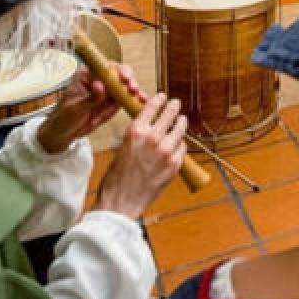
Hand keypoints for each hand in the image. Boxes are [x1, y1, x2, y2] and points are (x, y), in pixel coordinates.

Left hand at [37, 63, 146, 153]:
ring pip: (125, 86)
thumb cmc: (63, 118)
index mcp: (87, 76)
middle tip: (132, 89)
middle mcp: (100, 81)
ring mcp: (108, 92)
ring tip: (140, 97)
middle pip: (119, 74)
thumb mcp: (75, 108)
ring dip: (135, 91)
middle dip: (128, 80)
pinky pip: (126, 100)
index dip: (117, 70)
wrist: (63, 134)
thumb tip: (100, 85)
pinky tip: (141, 102)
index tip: (123, 78)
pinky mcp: (113, 103)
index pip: (105, 67)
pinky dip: (134, 101)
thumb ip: (90, 97)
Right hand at [94, 93, 187, 218]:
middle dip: (174, 107)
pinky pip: (182, 148)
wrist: (121, 202)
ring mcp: (166, 151)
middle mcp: (153, 138)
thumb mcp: (123, 148)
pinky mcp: (174, 164)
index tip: (163, 96)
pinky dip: (180, 144)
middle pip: (170, 114)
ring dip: (180, 124)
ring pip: (180, 130)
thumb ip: (138, 135)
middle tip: (176, 104)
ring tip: (181, 121)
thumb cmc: (116, 178)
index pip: (153, 107)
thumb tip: (149, 126)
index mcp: (136, 131)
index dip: (160, 99)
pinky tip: (177, 144)